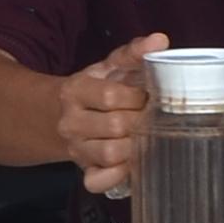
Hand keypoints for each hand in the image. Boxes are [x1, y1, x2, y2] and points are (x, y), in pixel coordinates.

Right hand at [58, 34, 163, 196]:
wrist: (63, 115)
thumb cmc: (96, 89)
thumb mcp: (110, 67)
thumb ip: (134, 52)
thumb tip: (160, 40)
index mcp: (75, 91)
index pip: (110, 96)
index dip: (136, 97)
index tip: (146, 96)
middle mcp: (70, 122)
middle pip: (115, 126)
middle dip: (141, 122)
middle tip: (152, 118)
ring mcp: (75, 149)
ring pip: (110, 155)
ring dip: (135, 147)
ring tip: (145, 138)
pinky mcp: (83, 170)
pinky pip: (97, 182)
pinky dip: (117, 176)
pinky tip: (132, 164)